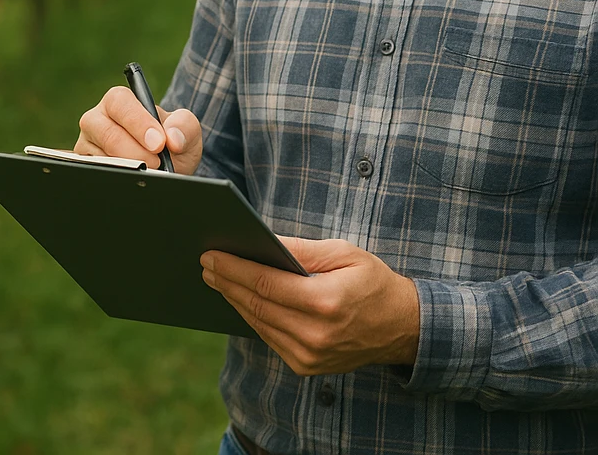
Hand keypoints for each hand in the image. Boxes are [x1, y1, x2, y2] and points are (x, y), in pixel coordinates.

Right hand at [75, 86, 202, 173]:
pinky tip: (134, 182)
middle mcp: (97, 119)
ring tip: (150, 173)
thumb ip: (184, 126)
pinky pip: (96, 175)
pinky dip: (118, 180)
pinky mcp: (85, 167)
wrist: (167, 169)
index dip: (138, 123)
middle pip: (107, 133)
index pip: (119, 103)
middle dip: (136, 152)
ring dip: (129, 169)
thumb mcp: (186, 129)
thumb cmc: (171, 141)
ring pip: (101, 158)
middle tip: (157, 163)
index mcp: (119, 101)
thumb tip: (173, 138)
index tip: (158, 143)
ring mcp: (88, 145)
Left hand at [200, 236, 419, 375]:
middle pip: (256, 305)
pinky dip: (251, 316)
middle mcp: (315, 334)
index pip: (265, 284)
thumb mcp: (343, 253)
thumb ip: (301, 249)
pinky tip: (238, 298)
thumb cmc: (372, 281)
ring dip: (233, 299)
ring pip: (258, 323)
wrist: (402, 327)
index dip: (234, 268)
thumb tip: (262, 240)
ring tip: (215, 277)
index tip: (211, 254)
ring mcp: (310, 355)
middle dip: (226, 281)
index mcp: (325, 302)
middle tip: (205, 263)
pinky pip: (269, 337)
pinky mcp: (306, 366)